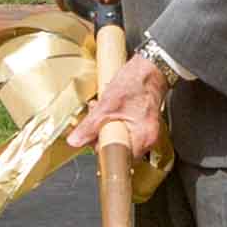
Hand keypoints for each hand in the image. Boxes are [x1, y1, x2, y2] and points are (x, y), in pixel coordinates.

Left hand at [70, 49, 172, 163]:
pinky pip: (124, 130)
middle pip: (118, 149)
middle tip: (94, 120)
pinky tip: (108, 110)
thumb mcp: (107, 105)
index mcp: (142, 138)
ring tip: (101, 110)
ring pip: (119, 138)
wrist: (150, 68)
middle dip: (101, 135)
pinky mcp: (142, 124)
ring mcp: (146, 132)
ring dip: (106, 126)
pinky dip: (114, 121)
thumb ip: (90, 126)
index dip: (101, 149)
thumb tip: (76, 140)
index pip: (118, 158)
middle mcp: (147, 139)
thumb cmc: (136, 83)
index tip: (92, 139)